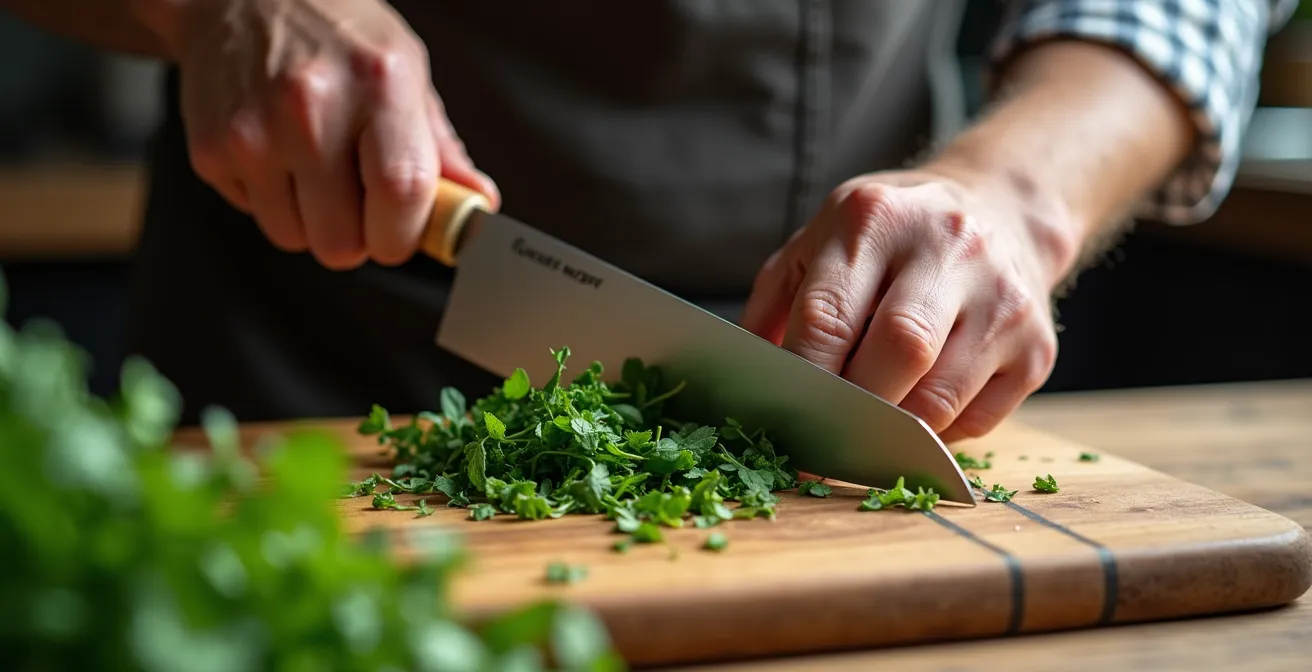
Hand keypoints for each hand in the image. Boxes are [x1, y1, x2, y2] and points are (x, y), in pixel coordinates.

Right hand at [161, 0, 497, 268]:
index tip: (403, 232)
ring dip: (311, 222)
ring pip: (295, 238)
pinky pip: (255, 216)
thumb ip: (441, 148)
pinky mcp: (211, 149)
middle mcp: (311, 107)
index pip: (401, 193)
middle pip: (341, 240)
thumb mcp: (406, 72)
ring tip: (314, 168)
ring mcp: (254, 131)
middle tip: (358, 202)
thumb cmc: (338, 36)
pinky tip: (277, 153)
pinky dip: (271, 200)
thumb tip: (479, 205)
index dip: (405, 233)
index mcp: (378, 84)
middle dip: (357, 237)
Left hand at [741, 169, 1076, 441]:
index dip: (801, 381)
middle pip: (896, 352)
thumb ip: (777, 300)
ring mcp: (1004, 299)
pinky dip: (937, 434)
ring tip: (864, 435)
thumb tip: (748, 377)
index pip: (830, 315)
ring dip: (892, 432)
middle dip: (850, 410)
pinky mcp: (1038, 348)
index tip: (779, 424)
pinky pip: (978, 419)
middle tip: (820, 441)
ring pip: (939, 398)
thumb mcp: (823, 238)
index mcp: (877, 218)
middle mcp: (949, 248)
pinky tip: (918, 415)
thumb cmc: (891, 237)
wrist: (1002, 209)